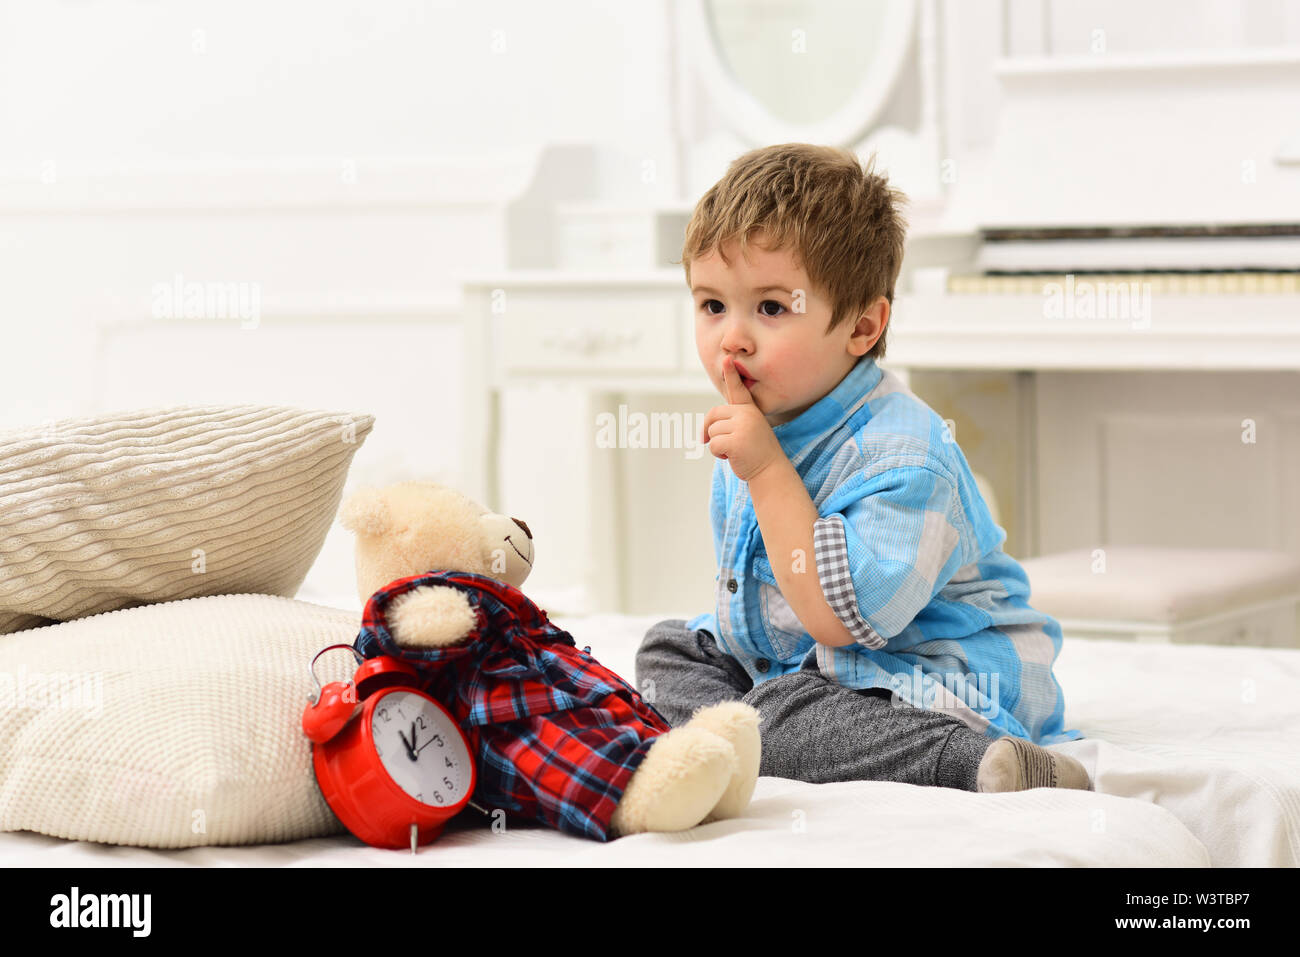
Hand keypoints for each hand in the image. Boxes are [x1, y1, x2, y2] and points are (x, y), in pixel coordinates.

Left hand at [701, 356, 785, 481]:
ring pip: (712, 432)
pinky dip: (718, 454)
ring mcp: (743, 427)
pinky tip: (733, 457)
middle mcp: (747, 414)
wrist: (770, 470)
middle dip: (712, 431)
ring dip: (718, 445)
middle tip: (726, 444)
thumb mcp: (745, 431)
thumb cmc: (754, 452)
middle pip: (713, 415)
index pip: (738, 389)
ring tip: (735, 450)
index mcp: (749, 410)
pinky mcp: (736, 441)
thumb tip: (704, 431)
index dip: (731, 374)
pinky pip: (713, 445)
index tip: (727, 358)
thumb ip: (730, 422)